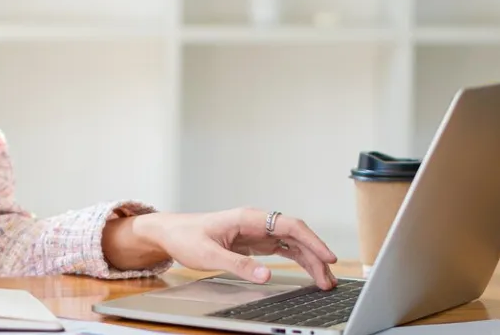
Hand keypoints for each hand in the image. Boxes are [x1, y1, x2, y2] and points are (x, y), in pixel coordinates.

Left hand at [113, 207, 338, 289]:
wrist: (170, 233)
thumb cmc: (186, 237)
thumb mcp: (209, 254)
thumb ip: (238, 265)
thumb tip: (266, 275)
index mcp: (248, 218)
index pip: (289, 225)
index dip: (312, 240)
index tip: (328, 257)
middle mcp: (257, 222)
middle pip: (296, 235)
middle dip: (316, 256)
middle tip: (329, 280)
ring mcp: (257, 231)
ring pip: (293, 243)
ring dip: (310, 260)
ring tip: (324, 281)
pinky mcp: (254, 242)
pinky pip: (283, 249)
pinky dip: (298, 260)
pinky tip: (309, 272)